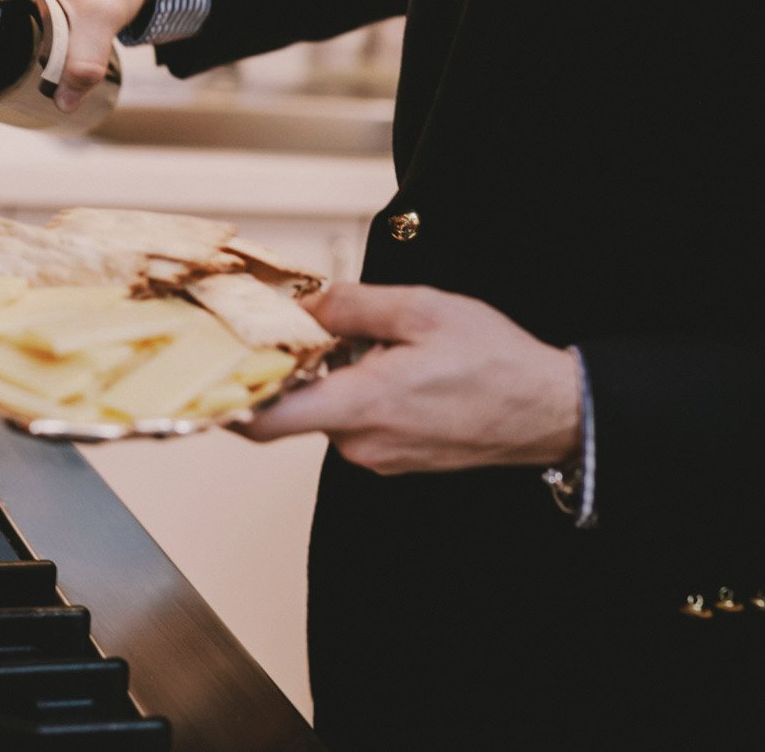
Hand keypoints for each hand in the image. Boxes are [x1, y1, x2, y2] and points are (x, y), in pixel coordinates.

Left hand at [239, 284, 581, 474]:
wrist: (552, 412)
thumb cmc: (496, 362)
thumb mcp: (422, 310)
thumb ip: (352, 306)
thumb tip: (304, 304)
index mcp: (361, 406)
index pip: (264, 420)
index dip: (226, 398)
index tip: (212, 370)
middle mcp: (361, 444)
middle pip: (297, 406)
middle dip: (299, 366)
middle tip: (313, 326)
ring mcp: (379, 458)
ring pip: (329, 413)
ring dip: (336, 378)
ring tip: (374, 343)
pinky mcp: (396, 460)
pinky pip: (358, 423)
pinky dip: (361, 394)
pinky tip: (394, 368)